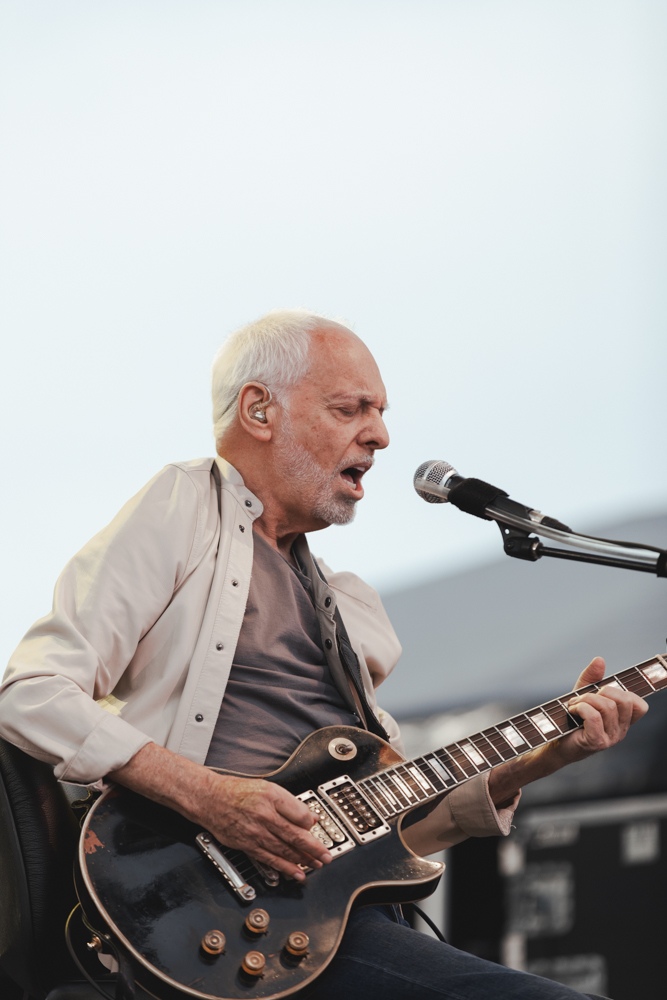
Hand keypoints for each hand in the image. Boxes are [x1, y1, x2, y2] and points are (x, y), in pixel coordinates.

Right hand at [109, 743, 331, 881]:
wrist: (210, 798)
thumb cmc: (238, 791)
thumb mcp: (267, 788)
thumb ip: (289, 803)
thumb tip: (308, 817)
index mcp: (271, 797)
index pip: (299, 815)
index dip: (313, 826)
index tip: (321, 831)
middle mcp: (264, 815)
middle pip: (294, 836)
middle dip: (313, 849)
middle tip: (326, 856)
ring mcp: (255, 832)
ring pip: (283, 850)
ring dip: (302, 860)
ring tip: (315, 866)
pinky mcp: (247, 844)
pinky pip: (269, 858)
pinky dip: (284, 867)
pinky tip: (294, 872)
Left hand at [559, 656, 647, 762]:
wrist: (554, 744)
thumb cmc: (570, 720)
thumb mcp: (583, 694)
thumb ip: (592, 678)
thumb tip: (599, 659)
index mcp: (622, 721)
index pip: (640, 705)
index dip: (625, 692)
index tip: (604, 690)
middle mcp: (621, 731)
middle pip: (624, 700)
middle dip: (602, 691)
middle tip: (585, 697)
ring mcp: (610, 738)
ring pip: (607, 706)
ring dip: (585, 699)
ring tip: (574, 704)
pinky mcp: (597, 742)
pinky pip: (594, 716)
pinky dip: (580, 707)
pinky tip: (572, 710)